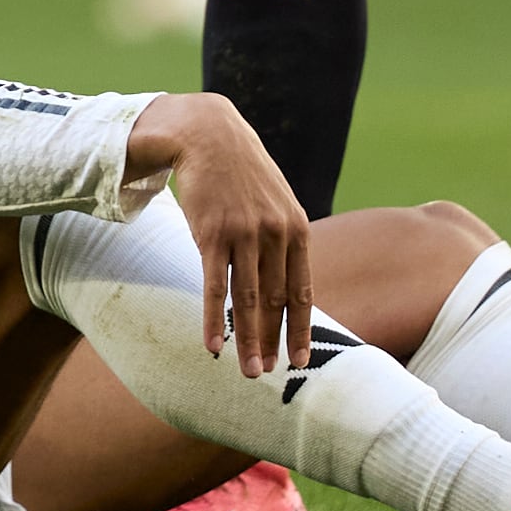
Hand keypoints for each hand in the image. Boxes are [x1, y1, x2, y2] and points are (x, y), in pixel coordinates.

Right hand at [125, 93, 315, 376]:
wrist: (208, 134)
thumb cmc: (241, 173)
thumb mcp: (275, 201)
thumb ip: (284, 239)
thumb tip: (288, 282)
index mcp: (296, 230)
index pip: (302, 291)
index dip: (301, 329)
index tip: (300, 362)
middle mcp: (275, 234)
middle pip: (275, 302)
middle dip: (272, 342)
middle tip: (268, 376)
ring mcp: (244, 234)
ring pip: (247, 299)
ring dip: (247, 340)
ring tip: (247, 372)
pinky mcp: (211, 233)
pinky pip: (214, 285)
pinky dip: (213, 318)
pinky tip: (213, 344)